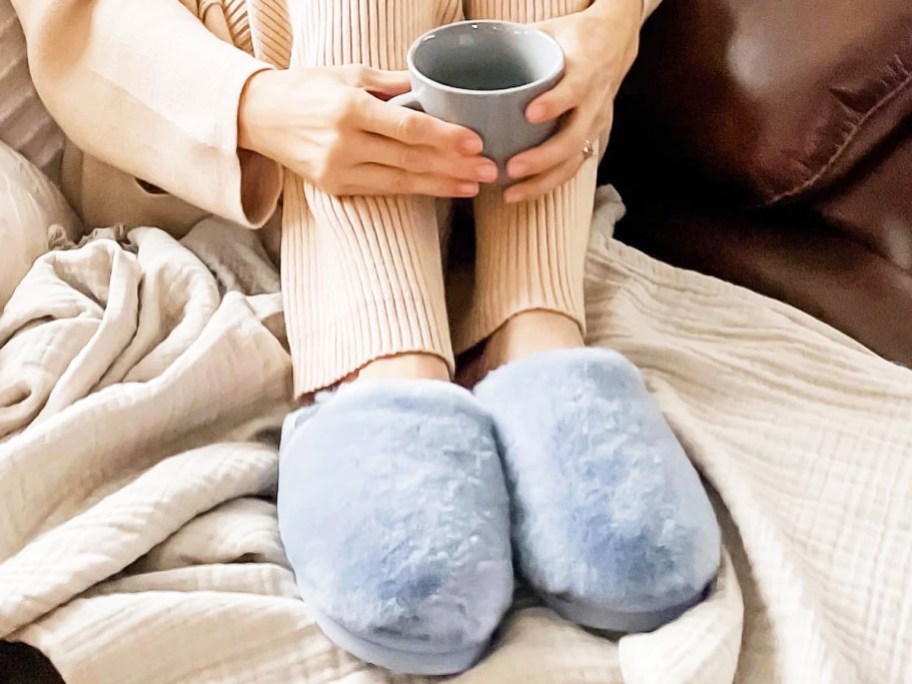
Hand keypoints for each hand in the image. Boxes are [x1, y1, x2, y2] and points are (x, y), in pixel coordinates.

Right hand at [238, 66, 497, 197]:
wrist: (259, 117)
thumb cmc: (308, 89)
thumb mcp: (350, 74)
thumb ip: (393, 83)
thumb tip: (434, 87)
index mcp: (350, 107)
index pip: (408, 127)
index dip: (444, 137)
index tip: (475, 142)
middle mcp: (345, 142)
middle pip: (410, 158)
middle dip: (454, 166)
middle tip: (489, 169)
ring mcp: (339, 169)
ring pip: (401, 181)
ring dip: (442, 184)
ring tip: (474, 185)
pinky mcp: (335, 187)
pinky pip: (385, 190)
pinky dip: (417, 190)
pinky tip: (443, 189)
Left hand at [503, 0, 641, 202]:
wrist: (614, 44)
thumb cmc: (573, 38)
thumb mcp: (549, 31)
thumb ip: (516, 40)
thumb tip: (470, 46)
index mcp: (585, 70)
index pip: (575, 89)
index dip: (555, 103)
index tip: (530, 114)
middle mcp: (594, 101)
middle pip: (573, 137)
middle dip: (542, 157)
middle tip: (511, 168)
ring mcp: (595, 123)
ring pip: (573, 160)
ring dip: (542, 180)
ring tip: (511, 193)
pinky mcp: (592, 138)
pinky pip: (572, 167)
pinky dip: (547, 183)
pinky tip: (522, 193)